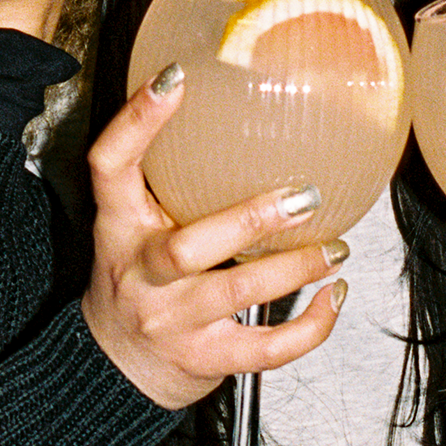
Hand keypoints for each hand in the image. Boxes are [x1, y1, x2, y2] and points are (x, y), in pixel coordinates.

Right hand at [82, 65, 346, 410]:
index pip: (109, 166)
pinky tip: (334, 296)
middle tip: (307, 196)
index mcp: (119, 227)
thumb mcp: (132, 226)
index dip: (136, 121)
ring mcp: (172, 321)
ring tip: (337, 247)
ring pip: (239, 293)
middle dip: (252, 220)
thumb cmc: (137, 280)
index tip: (175, 77)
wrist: (114, 368)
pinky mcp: (205, 359)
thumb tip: (234, 108)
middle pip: (188, 247)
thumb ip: (163, 181)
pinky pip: (267, 348)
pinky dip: (311, 326)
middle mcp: (141, 275)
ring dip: (297, 267)